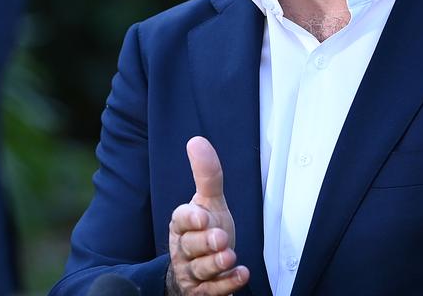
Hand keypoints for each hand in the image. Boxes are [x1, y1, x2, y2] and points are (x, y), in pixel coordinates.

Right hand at [166, 136, 249, 294]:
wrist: (198, 270)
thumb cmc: (204, 231)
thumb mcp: (209, 202)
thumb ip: (206, 175)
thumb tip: (196, 141)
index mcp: (183, 225)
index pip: (181, 220)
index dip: (190, 218)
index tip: (203, 216)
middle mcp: (184, 249)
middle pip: (190, 246)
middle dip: (205, 243)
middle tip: (220, 238)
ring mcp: (192, 272)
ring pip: (200, 270)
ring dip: (215, 264)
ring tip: (229, 257)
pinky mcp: (203, 291)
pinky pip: (212, 291)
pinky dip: (227, 285)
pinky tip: (242, 275)